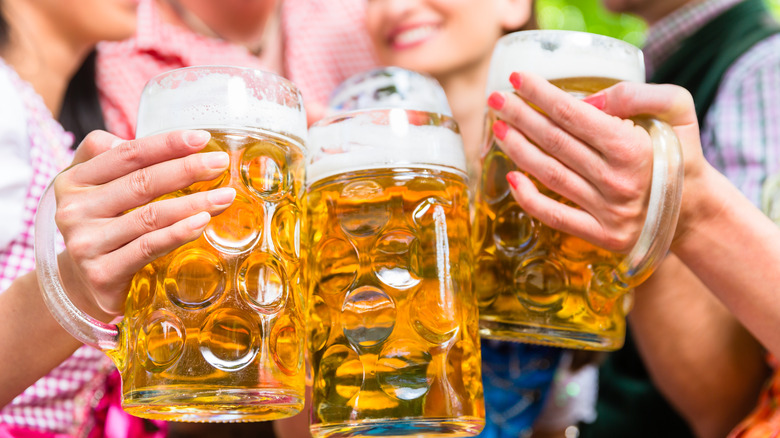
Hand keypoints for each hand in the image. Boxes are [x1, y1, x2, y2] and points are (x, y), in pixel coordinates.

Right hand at [52, 130, 234, 318]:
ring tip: (224, 196)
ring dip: (193, 203)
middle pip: (141, 182)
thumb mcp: (96, 188)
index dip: (166, 144)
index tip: (202, 138)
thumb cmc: (100, 228)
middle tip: (220, 164)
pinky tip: (202, 222)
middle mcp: (74, 210)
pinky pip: (149, 247)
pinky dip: (179, 233)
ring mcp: (86, 243)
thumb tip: (164, 144)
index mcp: (73, 180)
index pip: (127, 154)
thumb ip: (116, 159)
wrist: (82, 286)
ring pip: (150, 216)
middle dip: (187, 169)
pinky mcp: (102, 273)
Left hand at [487, 72, 699, 251]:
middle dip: (520, 117)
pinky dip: (529, 198)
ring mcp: (608, 211)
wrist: (695, 208)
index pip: (573, 115)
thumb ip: (638, 95)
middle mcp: (618, 181)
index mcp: (633, 147)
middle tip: (496, 100)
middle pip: (555, 142)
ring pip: (550, 175)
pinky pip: (555, 216)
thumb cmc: (680, 152)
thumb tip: (589, 102)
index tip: (517, 79)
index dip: (540, 94)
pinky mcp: (601, 235)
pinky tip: (511, 177)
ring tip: (498, 128)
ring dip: (518, 150)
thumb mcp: (678, 110)